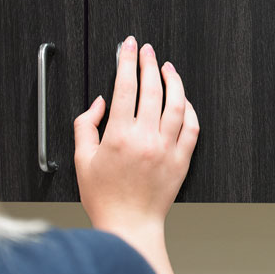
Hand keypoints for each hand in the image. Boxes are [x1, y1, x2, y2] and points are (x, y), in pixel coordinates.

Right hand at [73, 36, 199, 231]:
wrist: (129, 226)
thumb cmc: (105, 198)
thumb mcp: (82, 160)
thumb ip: (86, 126)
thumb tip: (98, 103)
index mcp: (119, 136)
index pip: (125, 86)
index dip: (126, 61)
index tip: (128, 47)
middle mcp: (146, 139)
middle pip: (152, 89)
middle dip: (149, 63)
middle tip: (147, 50)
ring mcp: (167, 149)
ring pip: (177, 104)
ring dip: (173, 81)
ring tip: (167, 68)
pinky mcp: (182, 160)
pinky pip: (192, 127)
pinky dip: (190, 109)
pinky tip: (184, 100)